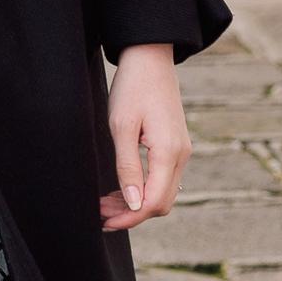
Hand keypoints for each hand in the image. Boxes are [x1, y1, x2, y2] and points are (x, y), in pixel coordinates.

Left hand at [100, 44, 188, 230]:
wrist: (150, 58)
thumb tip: (134, 203)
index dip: (130, 217)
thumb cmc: (132, 88)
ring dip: (136, 202)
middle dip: (132, 213)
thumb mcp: (122, 126)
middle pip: (161, 202)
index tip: (106, 222)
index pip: (153, 202)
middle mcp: (181, 156)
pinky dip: (143, 188)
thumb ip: (128, 166)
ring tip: (106, 202)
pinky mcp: (175, 145)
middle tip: (101, 212)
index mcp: (168, 152)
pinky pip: (162, 178)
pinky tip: (122, 187)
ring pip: (162, 192)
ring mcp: (181, 151)